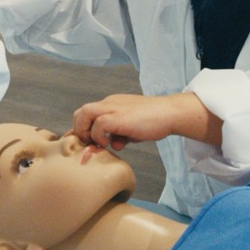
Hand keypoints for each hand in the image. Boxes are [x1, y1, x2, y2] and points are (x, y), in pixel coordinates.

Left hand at [71, 92, 221, 150]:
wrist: (169, 114)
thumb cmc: (153, 122)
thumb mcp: (131, 129)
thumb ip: (119, 135)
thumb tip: (112, 145)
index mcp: (110, 105)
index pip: (86, 114)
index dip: (81, 130)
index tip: (85, 144)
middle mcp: (109, 104)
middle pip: (80, 112)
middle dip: (81, 131)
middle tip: (92, 144)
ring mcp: (113, 108)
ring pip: (85, 113)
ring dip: (87, 132)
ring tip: (98, 144)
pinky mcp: (119, 117)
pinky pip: (99, 124)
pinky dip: (100, 136)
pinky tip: (112, 144)